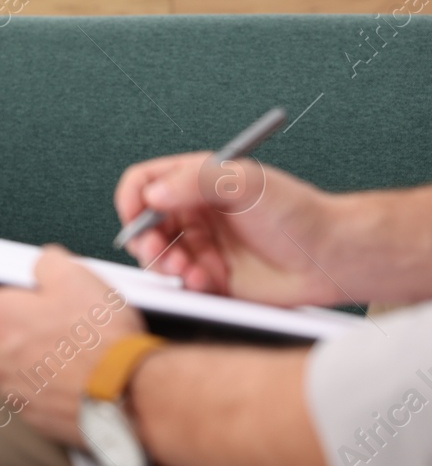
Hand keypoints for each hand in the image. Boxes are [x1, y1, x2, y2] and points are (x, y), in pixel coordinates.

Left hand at [0, 245, 144, 448]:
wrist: (135, 397)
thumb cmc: (103, 340)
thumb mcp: (75, 277)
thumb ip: (46, 262)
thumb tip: (42, 263)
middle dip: (5, 318)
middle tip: (38, 308)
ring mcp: (13, 392)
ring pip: (9, 361)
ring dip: (27, 350)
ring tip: (66, 341)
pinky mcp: (36, 416)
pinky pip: (31, 389)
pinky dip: (45, 378)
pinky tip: (75, 369)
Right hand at [114, 152, 341, 305]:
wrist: (331, 258)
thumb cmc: (297, 213)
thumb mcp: (246, 182)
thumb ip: (195, 181)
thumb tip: (152, 195)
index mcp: (196, 181)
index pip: (144, 183)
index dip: (133, 200)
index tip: (136, 218)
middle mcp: (194, 212)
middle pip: (144, 225)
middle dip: (147, 241)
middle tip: (159, 253)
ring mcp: (201, 246)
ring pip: (159, 257)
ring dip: (168, 266)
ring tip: (192, 270)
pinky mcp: (211, 277)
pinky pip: (182, 284)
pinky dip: (189, 284)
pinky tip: (210, 281)